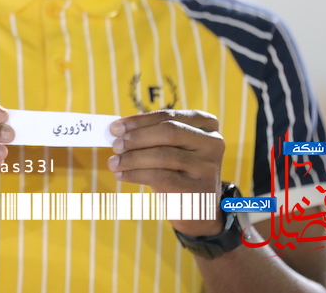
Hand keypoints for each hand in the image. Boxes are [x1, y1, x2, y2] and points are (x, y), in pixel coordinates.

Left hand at [106, 109, 224, 236]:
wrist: (199, 209)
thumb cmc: (179, 171)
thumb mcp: (171, 149)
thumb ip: (150, 136)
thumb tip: (116, 130)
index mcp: (206, 125)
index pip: (168, 116)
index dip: (139, 121)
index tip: (115, 127)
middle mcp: (212, 143)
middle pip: (169, 132)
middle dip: (137, 137)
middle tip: (115, 145)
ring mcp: (207, 167)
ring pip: (163, 155)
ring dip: (132, 158)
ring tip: (113, 163)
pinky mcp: (198, 190)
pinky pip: (161, 177)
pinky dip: (136, 174)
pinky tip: (121, 175)